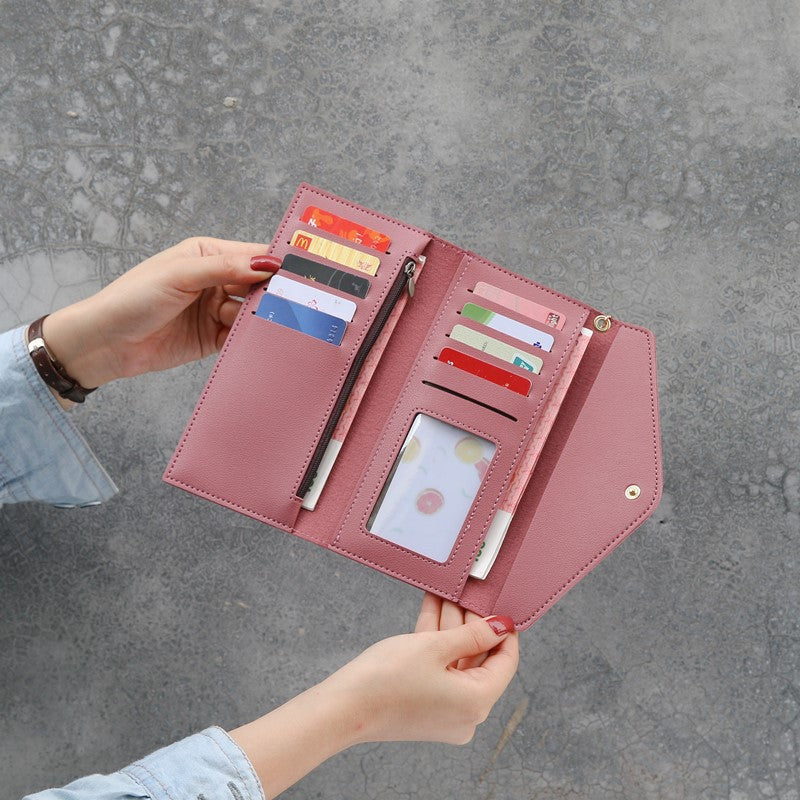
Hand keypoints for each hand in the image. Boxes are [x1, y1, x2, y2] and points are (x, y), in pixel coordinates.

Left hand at [41, 237, 277, 393]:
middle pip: (258, 286)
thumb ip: (225, 268)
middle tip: (296, 303)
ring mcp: (215, 311)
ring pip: (253, 313)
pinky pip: (241, 336)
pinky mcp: (214, 339)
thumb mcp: (180, 275)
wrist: (106, 343)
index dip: (275, 263)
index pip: (251, 255)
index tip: (300, 273)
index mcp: (207, 255)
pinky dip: (251, 339)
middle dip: (274, 293)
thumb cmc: (132, 299)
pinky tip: (260, 340)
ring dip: (262, 319)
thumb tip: (266, 263)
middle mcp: (215, 281)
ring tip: (276, 324)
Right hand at [329, 593, 518, 744]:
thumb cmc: (386, 680)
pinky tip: (432, 609)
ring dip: (451, 627)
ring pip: (457, 661)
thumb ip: (473, 634)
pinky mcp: (427, 706)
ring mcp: (446, 712)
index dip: (503, 630)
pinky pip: (441, 670)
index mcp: (477, 702)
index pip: (505, 661)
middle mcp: (467, 714)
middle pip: (479, 659)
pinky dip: (436, 643)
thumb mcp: (435, 647)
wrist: (342, 708)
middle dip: (470, 623)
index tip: (498, 605)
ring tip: (446, 593)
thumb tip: (502, 626)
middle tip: (467, 593)